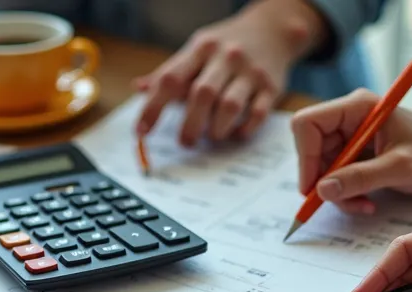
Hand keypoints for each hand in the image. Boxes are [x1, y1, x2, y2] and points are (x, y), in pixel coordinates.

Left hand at [134, 0, 327, 145]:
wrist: (273, 29)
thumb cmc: (225, 46)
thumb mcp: (196, 50)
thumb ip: (170, 72)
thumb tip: (139, 88)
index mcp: (200, 49)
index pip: (170, 79)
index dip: (152, 107)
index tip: (141, 132)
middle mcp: (226, 57)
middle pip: (201, 95)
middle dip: (189, 125)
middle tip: (185, 142)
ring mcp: (250, 71)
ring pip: (229, 106)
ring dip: (216, 129)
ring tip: (211, 136)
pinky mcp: (271, 86)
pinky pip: (257, 115)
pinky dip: (243, 130)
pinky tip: (234, 134)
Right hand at [291, 89, 411, 213]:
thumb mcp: (401, 168)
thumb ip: (361, 178)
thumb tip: (321, 189)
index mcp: (357, 107)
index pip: (307, 124)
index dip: (306, 156)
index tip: (315, 188)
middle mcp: (348, 117)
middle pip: (311, 148)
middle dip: (323, 180)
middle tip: (343, 201)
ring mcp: (350, 135)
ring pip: (321, 167)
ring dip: (337, 192)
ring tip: (363, 204)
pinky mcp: (354, 152)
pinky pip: (335, 176)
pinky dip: (346, 193)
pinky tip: (367, 200)